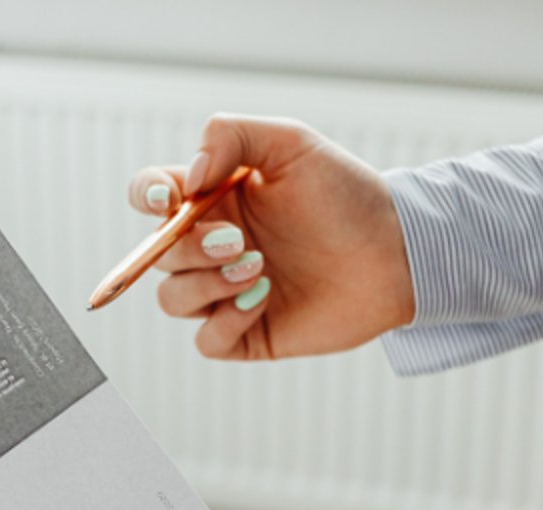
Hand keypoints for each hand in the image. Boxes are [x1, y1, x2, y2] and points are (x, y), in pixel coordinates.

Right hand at [125, 115, 413, 359]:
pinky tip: (263, 300)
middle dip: (189, 248)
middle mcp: (213, 246)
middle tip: (239, 241)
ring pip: (173, 299)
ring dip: (207, 284)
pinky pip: (206, 340)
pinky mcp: (247, 334)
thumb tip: (188, 178)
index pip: (150, 196)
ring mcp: (227, 292)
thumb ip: (229, 136)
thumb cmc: (348, 196)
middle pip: (158, 254)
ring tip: (259, 269)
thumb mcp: (291, 143)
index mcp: (214, 198)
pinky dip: (224, 322)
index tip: (170, 200)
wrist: (396, 253)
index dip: (146, 197)